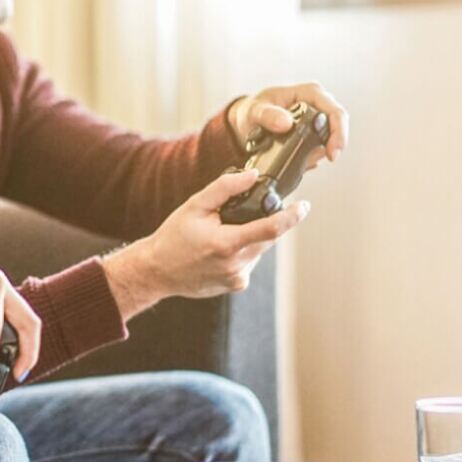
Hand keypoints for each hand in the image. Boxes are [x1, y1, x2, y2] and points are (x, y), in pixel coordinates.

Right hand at [104, 169, 308, 316]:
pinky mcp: (236, 285)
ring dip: (248, 239)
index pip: (271, 229)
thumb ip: (225, 188)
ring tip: (218, 237)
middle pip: (267, 238)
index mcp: (226, 244)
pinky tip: (218, 252)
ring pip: (258, 250)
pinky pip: (249, 262)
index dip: (292, 217)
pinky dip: (240, 252)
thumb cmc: (173, 237)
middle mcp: (236, 264)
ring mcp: (237, 277)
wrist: (157, 271)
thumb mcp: (194, 206)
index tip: (304, 206)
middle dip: (260, 223)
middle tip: (234, 218)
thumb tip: (252, 176)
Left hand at [228, 82, 348, 165]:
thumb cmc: (252, 110)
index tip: (331, 152)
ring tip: (298, 159)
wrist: (246, 121)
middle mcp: (317, 104)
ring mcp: (316, 120)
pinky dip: (310, 157)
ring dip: (317, 154)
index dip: (338, 132)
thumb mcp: (253, 111)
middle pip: (338, 127)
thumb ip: (267, 115)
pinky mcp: (312, 134)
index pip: (333, 111)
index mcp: (308, 93)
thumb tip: (286, 123)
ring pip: (329, 140)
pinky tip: (298, 160)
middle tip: (318, 161)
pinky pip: (320, 148)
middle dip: (331, 147)